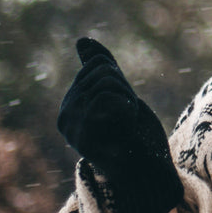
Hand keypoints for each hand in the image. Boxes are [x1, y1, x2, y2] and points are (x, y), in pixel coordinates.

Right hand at [57, 37, 182, 212]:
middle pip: (102, 72)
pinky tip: (125, 129)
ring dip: (127, 100)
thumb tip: (81, 40)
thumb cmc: (134, 134)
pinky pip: (108, 98)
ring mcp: (73, 127)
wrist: (146, 173)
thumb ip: (99, 68)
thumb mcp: (116, 93)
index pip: (96, 65)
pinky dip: (127, 109)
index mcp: (69, 105)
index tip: (122, 108)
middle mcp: (65, 116)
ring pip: (107, 83)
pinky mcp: (85, 136)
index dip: (119, 80)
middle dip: (123, 89)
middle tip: (126, 119)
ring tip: (126, 126)